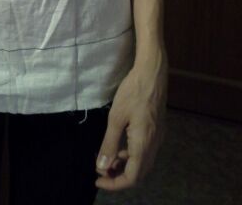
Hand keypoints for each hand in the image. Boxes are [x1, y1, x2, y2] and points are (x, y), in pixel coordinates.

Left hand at [94, 51, 167, 190]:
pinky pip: (145, 151)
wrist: (152, 73)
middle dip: (119, 176)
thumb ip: (109, 144)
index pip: (132, 177)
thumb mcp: (116, 118)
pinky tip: (120, 146)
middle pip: (139, 173)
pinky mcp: (158, 129)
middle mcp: (154, 145)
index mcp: (144, 145)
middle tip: (101, 171)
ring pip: (143, 163)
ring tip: (107, 159)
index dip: (114, 183)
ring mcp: (158, 137)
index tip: (98, 180)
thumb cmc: (133, 92)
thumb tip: (101, 167)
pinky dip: (132, 155)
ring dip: (125, 165)